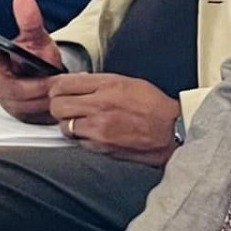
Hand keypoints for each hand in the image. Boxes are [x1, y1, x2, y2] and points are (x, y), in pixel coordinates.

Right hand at [0, 0, 65, 121]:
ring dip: (52, 99)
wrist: (42, 68)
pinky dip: (56, 108)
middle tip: (62, 79)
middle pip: (21, 98)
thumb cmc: (35, 52)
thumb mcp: (35, 36)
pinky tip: (67, 97)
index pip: (5, 79)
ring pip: (32, 109)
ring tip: (67, 85)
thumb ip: (29, 20)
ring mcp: (10, 105)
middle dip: (44, 89)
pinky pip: (40, 118)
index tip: (49, 72)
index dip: (30, 80)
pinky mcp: (24, 117)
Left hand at [49, 73, 179, 163]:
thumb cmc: (154, 107)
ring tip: (85, 122)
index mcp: (107, 85)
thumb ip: (99, 82)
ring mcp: (99, 129)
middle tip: (69, 107)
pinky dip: (84, 139)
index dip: (57, 88)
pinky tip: (97, 134)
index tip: (60, 91)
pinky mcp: (102, 147)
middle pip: (57, 106)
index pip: (63, 84)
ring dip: (71, 124)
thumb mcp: (128, 82)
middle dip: (60, 106)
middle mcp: (100, 106)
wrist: (172, 132)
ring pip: (65, 127)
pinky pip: (79, 143)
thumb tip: (77, 83)